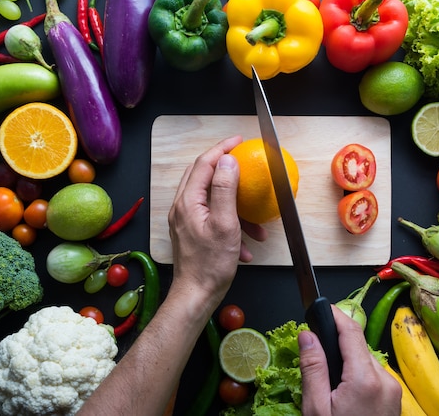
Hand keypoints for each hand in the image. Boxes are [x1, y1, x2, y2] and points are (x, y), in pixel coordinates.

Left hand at [168, 135, 266, 305]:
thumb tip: (228, 161)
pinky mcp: (191, 233)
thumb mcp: (225, 225)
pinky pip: (212, 218)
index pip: (204, 164)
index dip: (222, 149)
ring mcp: (185, 221)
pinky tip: (247, 244)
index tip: (239, 142)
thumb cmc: (211, 264)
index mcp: (188, 201)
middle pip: (202, 176)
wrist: (196, 295)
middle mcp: (182, 207)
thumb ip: (226, 190)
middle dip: (225, 167)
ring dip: (235, 205)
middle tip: (244, 161)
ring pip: (210, 199)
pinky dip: (231, 224)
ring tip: (256, 223)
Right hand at [298, 306, 400, 414]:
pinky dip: (358, 377)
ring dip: (347, 363)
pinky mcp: (394, 399)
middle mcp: (385, 381)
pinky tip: (344, 393)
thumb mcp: (316, 407)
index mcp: (365, 380)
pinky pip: (373, 376)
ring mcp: (393, 390)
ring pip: (365, 361)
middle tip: (315, 355)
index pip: (351, 331)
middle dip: (336, 345)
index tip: (323, 308)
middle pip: (357, 346)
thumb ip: (312, 369)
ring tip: (330, 384)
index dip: (336, 315)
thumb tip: (307, 336)